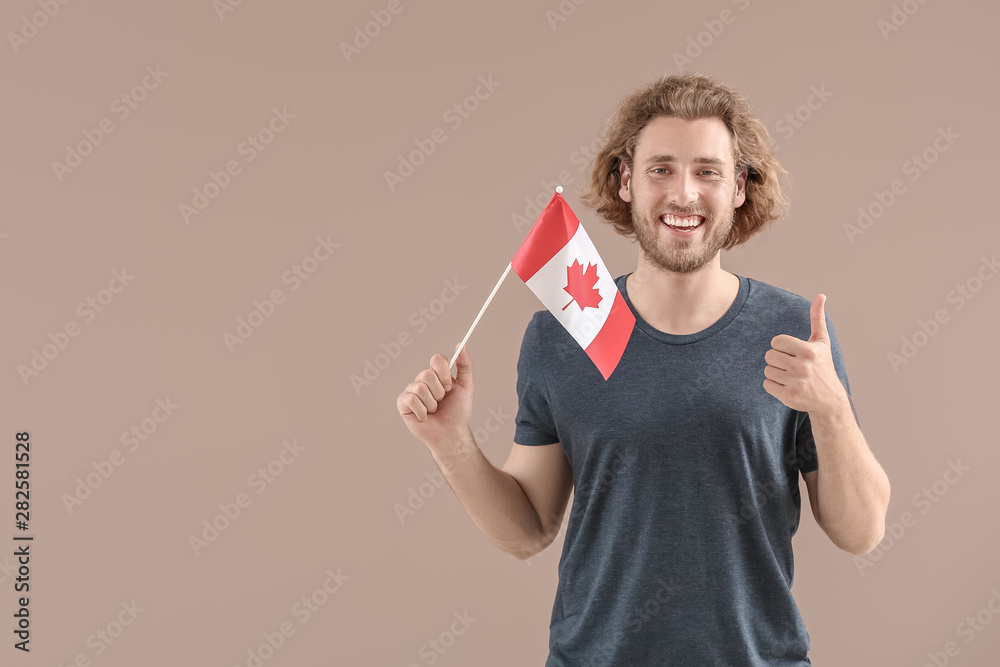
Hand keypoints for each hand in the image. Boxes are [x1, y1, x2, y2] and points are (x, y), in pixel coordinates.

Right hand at [396, 343, 474, 449]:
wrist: (451, 432)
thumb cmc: (458, 412)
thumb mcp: (466, 386)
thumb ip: (465, 365)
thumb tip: (461, 345)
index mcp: (437, 374)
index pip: (436, 360)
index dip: (444, 373)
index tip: (450, 386)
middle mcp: (422, 380)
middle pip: (427, 374)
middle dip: (439, 391)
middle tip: (442, 401)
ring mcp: (411, 391)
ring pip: (419, 387)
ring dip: (431, 403)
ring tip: (434, 410)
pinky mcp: (403, 403)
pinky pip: (411, 399)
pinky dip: (422, 411)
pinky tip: (425, 417)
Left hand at [763, 294, 848, 415]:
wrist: (830, 399)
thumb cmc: (823, 366)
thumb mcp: (822, 342)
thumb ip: (817, 318)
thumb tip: (820, 295)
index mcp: (809, 351)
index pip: (776, 341)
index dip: (780, 346)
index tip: (790, 351)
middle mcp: (803, 367)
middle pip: (769, 356)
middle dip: (776, 359)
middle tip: (789, 364)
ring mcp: (796, 383)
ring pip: (767, 370)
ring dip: (775, 372)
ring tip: (790, 375)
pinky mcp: (789, 396)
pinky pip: (766, 385)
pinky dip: (773, 385)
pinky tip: (787, 385)